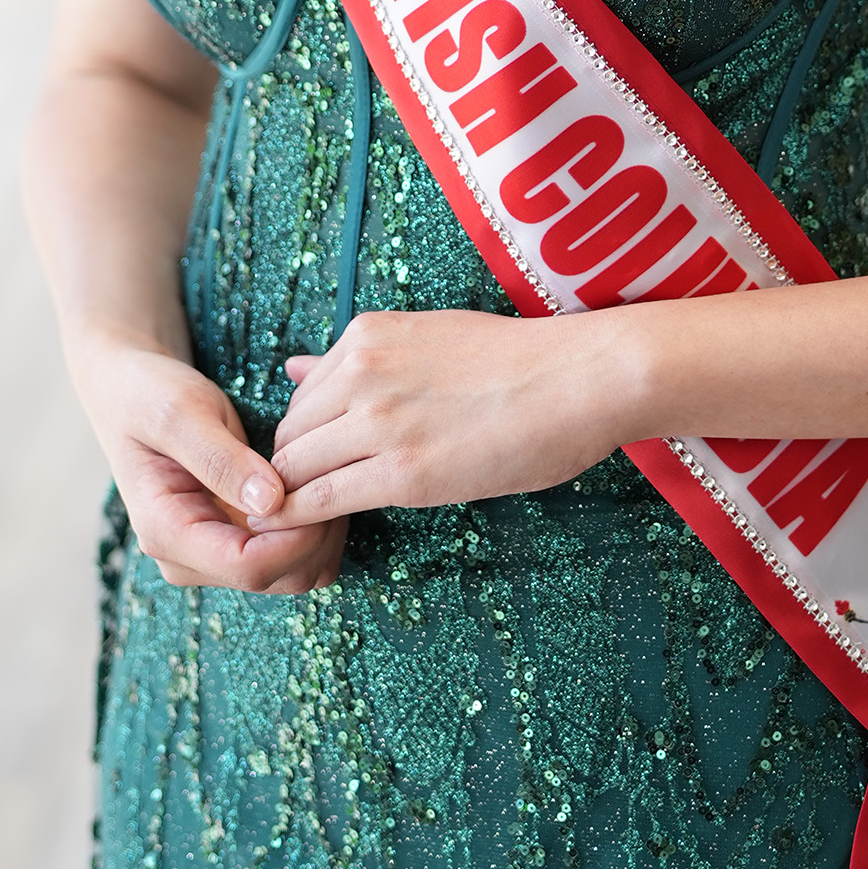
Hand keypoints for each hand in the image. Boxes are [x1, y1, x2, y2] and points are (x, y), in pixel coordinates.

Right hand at [72, 334, 346, 592]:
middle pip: (279, 578)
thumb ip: (220, 458)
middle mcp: (189, 557)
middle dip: (318, 534)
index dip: (298, 536)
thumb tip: (271, 501)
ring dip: (322, 532)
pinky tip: (318, 481)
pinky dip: (316, 526)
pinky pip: (292, 554)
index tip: (323, 487)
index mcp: (166, 532)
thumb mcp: (180, 412)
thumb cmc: (149, 394)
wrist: (131, 391)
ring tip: (329, 474)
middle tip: (337, 473)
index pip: (249, 567)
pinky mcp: (236, 539)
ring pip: (294, 573)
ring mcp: (213, 553)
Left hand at [269, 308, 626, 520]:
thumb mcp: (427, 340)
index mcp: (366, 336)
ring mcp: (380, 421)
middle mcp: (362, 371)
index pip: (299, 398)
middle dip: (291, 471)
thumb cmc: (518, 362)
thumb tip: (292, 366)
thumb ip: (356, 360)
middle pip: (287, 435)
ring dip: (294, 499)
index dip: (305, 438)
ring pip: (295, 469)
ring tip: (314, 523)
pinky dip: (301, 520)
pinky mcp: (405, 472)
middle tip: (313, 501)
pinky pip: (323, 500)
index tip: (322, 464)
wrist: (580, 379)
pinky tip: (308, 532)